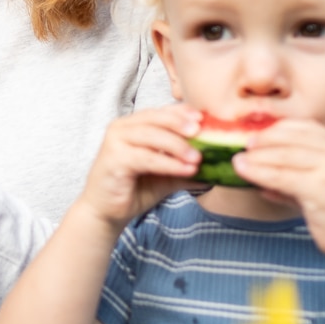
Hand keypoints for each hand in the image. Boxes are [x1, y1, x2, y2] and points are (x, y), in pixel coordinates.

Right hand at [73, 104, 203, 229]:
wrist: (106, 212)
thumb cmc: (134, 189)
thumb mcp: (166, 176)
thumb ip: (186, 167)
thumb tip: (218, 168)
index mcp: (134, 125)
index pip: (161, 112)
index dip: (183, 113)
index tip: (205, 119)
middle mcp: (122, 127)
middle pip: (156, 118)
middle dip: (181, 123)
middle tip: (203, 132)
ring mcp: (115, 141)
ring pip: (151, 136)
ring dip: (177, 146)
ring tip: (198, 158)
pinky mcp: (113, 159)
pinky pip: (146, 157)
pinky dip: (168, 163)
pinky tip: (185, 169)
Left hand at [228, 119, 324, 263]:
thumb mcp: (320, 188)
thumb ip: (294, 176)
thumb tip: (258, 171)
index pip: (304, 126)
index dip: (276, 129)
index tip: (256, 136)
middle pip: (291, 137)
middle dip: (263, 140)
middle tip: (242, 146)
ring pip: (283, 155)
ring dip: (256, 158)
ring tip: (236, 161)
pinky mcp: (321, 187)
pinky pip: (281, 176)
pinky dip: (259, 174)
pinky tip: (245, 175)